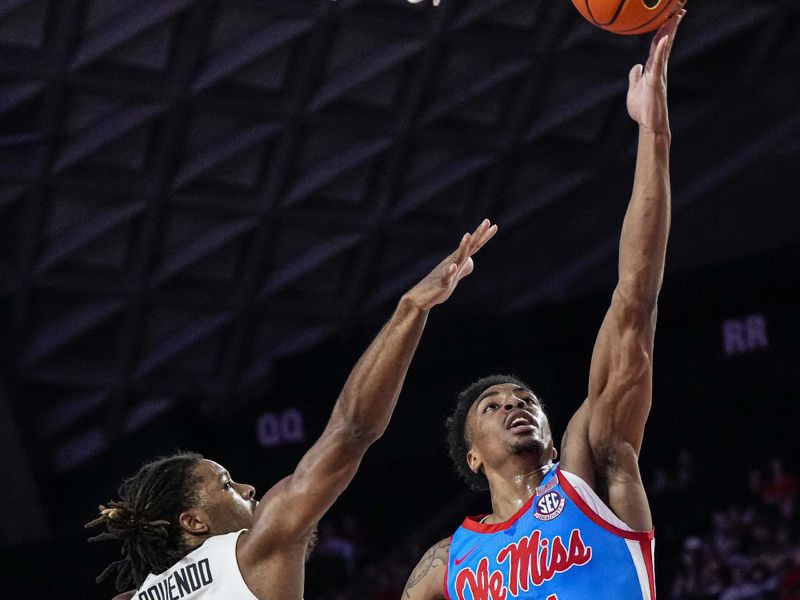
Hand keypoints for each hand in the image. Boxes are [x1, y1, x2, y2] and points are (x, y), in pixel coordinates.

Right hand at [405, 219, 497, 310]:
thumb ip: (464, 268)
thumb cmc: (439, 285)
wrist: (422, 296)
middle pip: (468, 247)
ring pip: (456, 258)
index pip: (474, 246)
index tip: (494, 226)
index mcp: (458, 260)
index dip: (483, 236)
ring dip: (462, 247)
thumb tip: (471, 261)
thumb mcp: (456, 276)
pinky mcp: (441, 282)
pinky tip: (453, 266)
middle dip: (477, 235)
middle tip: (486, 221)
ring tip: (467, 236)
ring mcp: (447, 271)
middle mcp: (453, 261)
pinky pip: (445, 276)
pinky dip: (450, 271)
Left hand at [626, 9, 684, 132]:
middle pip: (664, 42)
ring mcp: (658, 74)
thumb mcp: (634, 89)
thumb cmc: (643, 109)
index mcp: (652, 69)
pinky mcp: (655, 81)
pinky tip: (663, 38)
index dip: (662, 31)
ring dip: (668, 32)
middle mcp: (658, 69)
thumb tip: (636, 66)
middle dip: (670, 25)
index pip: (658, 45)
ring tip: (675, 17)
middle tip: (678, 10)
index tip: (669, 17)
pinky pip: (658, 63)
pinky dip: (661, 50)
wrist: (649, 124)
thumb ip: (635, 76)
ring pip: (664, 49)